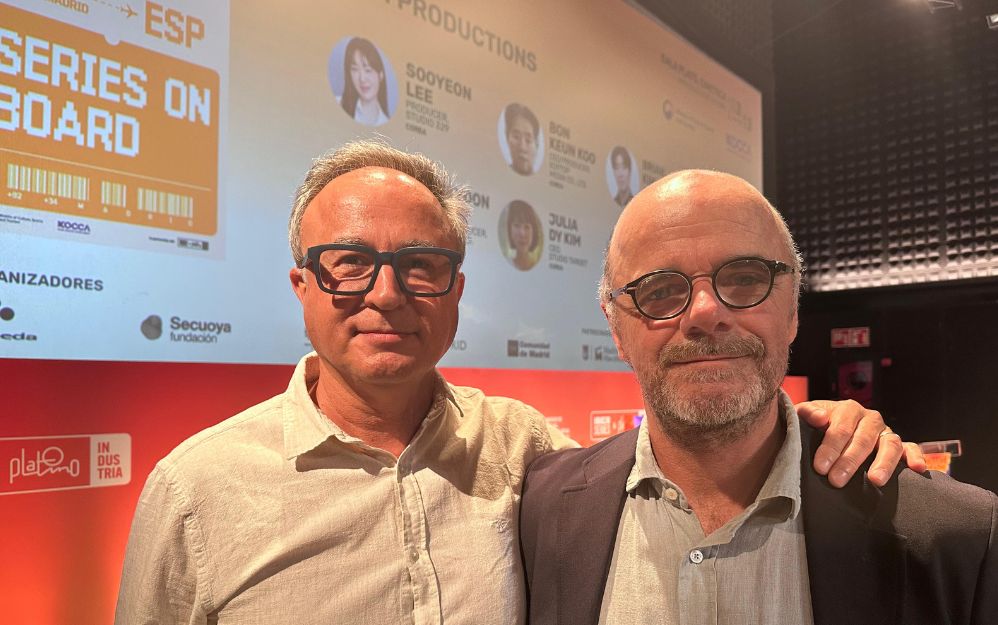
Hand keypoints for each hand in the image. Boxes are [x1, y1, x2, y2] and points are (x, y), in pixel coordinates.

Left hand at [796, 399, 927, 487]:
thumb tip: (819, 417)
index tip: (820, 467)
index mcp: (848, 409)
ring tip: (875, 481)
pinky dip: (916, 456)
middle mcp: (870, 419)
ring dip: (883, 463)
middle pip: (863, 439)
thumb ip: (807, 414)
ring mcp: (886, 432)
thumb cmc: (815, 426)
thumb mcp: (805, 416)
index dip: (830, 448)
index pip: (840, 428)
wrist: (827, 429)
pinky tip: (917, 468)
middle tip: (836, 480)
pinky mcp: (900, 445)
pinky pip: (911, 448)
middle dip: (849, 461)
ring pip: (890, 444)